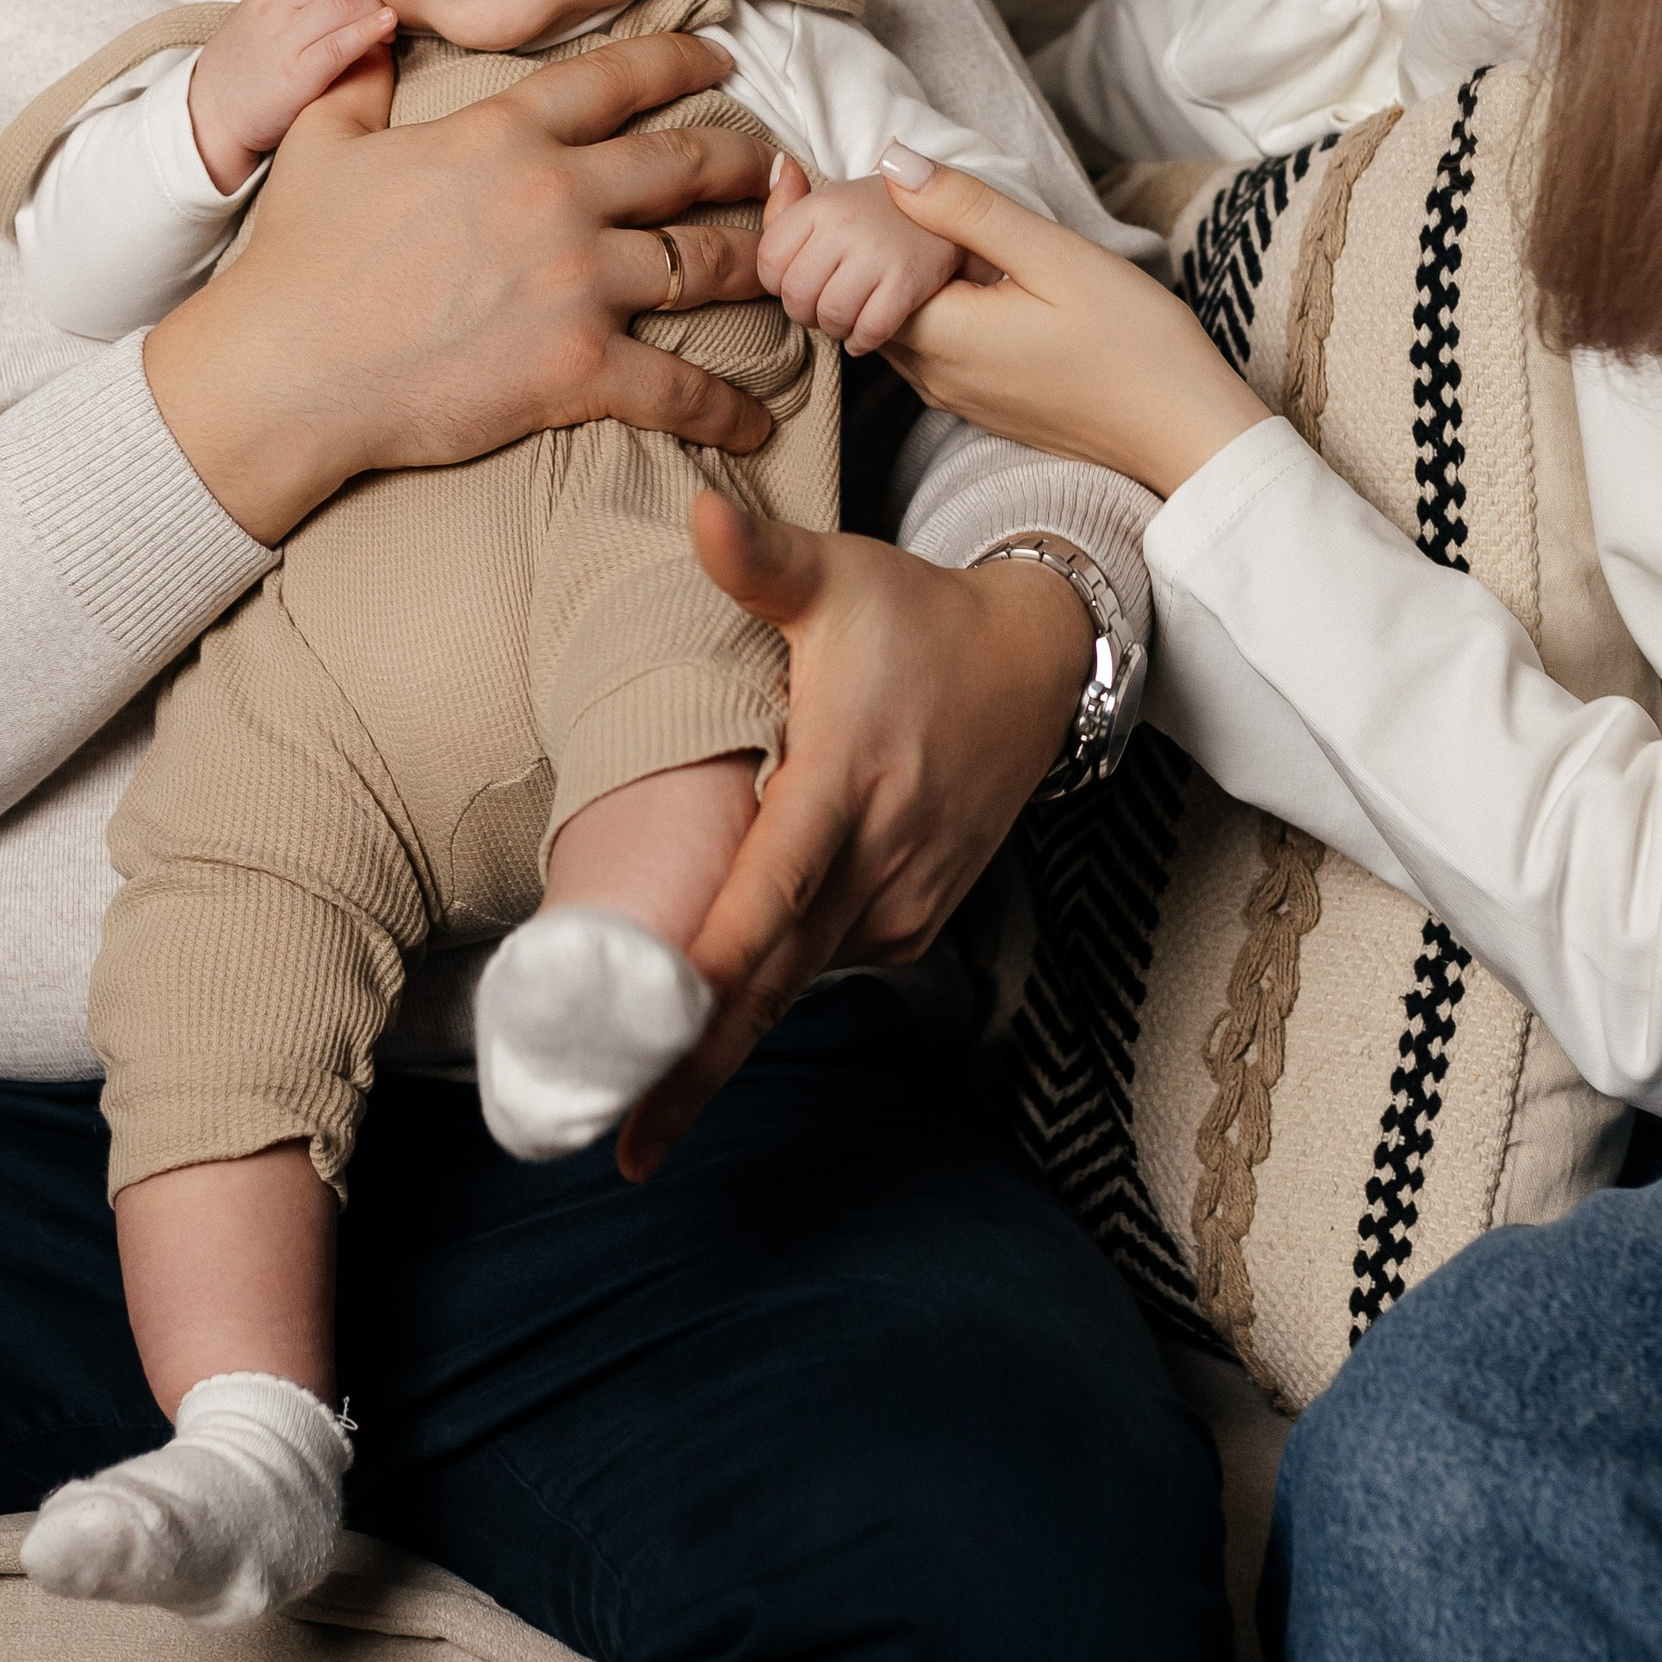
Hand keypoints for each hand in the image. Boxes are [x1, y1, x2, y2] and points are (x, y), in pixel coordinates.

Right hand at [143, 31, 777, 542]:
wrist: (283, 369)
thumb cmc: (296, 262)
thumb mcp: (322, 143)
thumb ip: (358, 79)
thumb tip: (366, 26)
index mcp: (502, 134)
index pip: (617, 79)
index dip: (683, 61)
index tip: (722, 60)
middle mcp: (556, 194)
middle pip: (685, 165)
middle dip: (745, 162)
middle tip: (779, 168)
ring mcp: (575, 280)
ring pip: (706, 263)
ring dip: (758, 267)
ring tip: (789, 272)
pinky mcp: (578, 366)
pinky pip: (680, 386)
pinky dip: (728, 408)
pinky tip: (756, 425)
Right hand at [186, 0, 395, 193]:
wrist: (210, 118)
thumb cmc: (239, 71)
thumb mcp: (251, 20)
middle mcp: (273, 10)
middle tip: (385, 0)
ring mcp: (284, 41)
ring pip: (341, 4)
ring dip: (374, 7)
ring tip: (390, 20)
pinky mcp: (299, 74)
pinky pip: (340, 43)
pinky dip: (369, 31)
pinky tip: (387, 27)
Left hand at [616, 492, 1088, 1175]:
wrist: (1041, 662)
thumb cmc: (917, 618)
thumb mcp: (841, 578)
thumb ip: (760, 560)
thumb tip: (692, 512)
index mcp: (844, 785)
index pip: (762, 904)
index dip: (701, 986)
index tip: (639, 1051)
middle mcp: (877, 859)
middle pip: (771, 985)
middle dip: (696, 1071)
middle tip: (620, 1150)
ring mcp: (904, 898)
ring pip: (800, 986)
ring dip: (726, 1048)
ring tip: (640, 1115)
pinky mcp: (917, 915)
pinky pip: (832, 967)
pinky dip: (774, 1003)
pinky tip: (709, 1042)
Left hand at [754, 157, 964, 352]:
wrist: (949, 212)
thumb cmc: (880, 213)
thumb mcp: (832, 199)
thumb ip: (790, 203)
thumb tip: (777, 171)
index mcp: (819, 205)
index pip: (768, 261)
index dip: (778, 283)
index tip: (800, 282)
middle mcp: (844, 225)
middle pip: (796, 294)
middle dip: (804, 313)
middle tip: (822, 308)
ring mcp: (877, 252)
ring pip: (831, 315)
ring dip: (834, 329)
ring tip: (845, 320)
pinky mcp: (908, 280)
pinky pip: (870, 328)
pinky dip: (862, 341)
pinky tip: (864, 334)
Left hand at [874, 147, 1270, 495]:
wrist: (1183, 432)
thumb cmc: (1133, 342)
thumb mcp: (1053, 255)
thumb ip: (967, 209)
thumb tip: (892, 164)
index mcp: (943, 337)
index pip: (857, 274)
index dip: (865, 224)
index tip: (896, 188)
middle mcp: (934, 378)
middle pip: (866, 305)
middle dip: (875, 253)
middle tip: (909, 202)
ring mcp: (957, 399)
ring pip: (897, 330)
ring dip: (902, 284)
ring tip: (943, 236)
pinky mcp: (982, 408)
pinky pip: (930, 354)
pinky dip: (931, 313)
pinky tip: (974, 283)